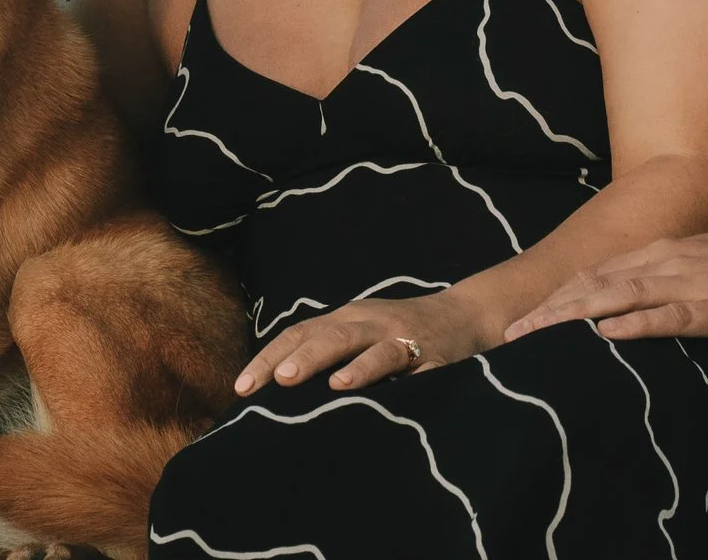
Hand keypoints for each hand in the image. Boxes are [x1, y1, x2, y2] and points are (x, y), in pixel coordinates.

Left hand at [234, 289, 497, 396]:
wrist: (467, 316)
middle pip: (321, 333)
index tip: (240, 389)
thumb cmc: (404, 335)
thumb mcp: (365, 337)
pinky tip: (348, 386)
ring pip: (354, 341)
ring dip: (320, 358)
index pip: (300, 333)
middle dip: (288, 357)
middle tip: (260, 383)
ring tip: (290, 379)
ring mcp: (396, 334)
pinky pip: (396, 361)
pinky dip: (369, 371)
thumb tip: (280, 390)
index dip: (268, 357)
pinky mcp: (425, 354)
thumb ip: (332, 354)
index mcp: (347, 319)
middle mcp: (367, 322)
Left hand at [505, 231, 707, 346]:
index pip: (601, 271)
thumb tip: (633, 315)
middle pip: (599, 280)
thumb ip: (670, 290)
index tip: (523, 314)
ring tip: (538, 330)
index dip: (560, 291)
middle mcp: (672, 261)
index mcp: (668, 253)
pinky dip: (635, 323)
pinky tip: (606, 333)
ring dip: (575, 312)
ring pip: (622, 294)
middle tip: (511, 330)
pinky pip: (669, 315)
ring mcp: (693, 282)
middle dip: (552, 305)